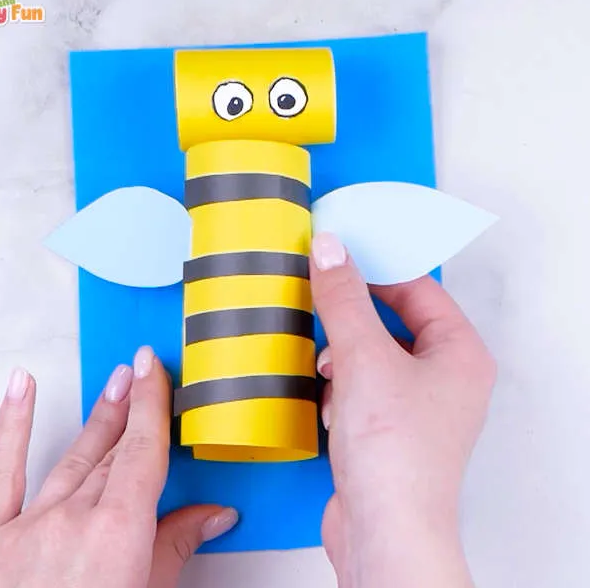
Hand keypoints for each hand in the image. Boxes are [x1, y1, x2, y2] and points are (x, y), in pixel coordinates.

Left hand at [0, 347, 237, 587]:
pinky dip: (11, 424)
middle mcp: (71, 522)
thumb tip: (215, 514)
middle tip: (138, 374)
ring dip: (96, 420)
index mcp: (117, 534)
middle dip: (128, 411)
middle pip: (111, 454)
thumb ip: (177, 546)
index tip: (153, 369)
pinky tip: (20, 386)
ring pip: (72, 459)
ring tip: (111, 384)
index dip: (150, 405)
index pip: (143, 452)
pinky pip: (0, 472)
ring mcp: (25, 528)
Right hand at [310, 232, 495, 587]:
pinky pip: (361, 390)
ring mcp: (418, 408)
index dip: (376, 267)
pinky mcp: (389, 433)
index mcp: (459, 353)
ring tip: (327, 370)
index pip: (417, 289)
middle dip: (353, 320)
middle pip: (393, 323)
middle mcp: (445, 379)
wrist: (383, 531)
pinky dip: (341, 391)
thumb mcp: (363, 358)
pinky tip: (328, 407)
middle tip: (321, 301)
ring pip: (372, 357)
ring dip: (343, 359)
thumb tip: (330, 248)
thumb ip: (343, 298)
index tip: (337, 252)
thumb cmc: (393, 451)